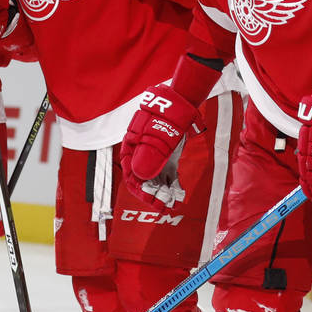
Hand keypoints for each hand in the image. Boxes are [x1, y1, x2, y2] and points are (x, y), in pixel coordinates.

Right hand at [120, 86, 201, 207]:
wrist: (180, 106)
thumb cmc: (164, 118)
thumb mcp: (155, 136)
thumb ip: (148, 155)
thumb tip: (141, 177)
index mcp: (131, 150)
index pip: (131, 176)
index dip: (140, 190)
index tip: (151, 199)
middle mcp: (141, 156)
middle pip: (145, 181)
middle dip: (154, 194)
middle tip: (165, 205)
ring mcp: (155, 158)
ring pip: (157, 181)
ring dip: (164, 193)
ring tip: (173, 202)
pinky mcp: (168, 159)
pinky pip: (168, 176)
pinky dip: (173, 186)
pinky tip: (179, 194)